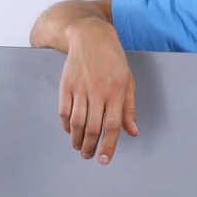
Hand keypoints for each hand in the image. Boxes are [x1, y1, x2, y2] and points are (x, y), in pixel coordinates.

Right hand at [60, 19, 138, 163]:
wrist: (90, 37)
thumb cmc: (113, 60)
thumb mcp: (128, 82)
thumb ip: (129, 109)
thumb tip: (132, 132)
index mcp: (116, 92)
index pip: (113, 126)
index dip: (109, 145)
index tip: (105, 159)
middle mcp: (98, 92)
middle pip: (93, 128)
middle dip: (91, 147)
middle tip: (90, 156)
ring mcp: (79, 89)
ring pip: (77, 122)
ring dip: (77, 140)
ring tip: (80, 148)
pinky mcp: (65, 86)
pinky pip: (64, 112)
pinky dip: (66, 126)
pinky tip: (71, 132)